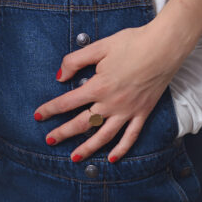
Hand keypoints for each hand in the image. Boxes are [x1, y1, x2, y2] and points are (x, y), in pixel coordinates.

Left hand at [33, 0, 201, 160]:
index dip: (50, 109)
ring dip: (88, 148)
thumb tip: (59, 76)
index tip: (38, 115)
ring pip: (105, 136)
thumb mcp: (99, 47)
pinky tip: (112, 158)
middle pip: (83, 123)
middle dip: (63, 133)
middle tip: (49, 141)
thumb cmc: (131, 43)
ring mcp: (128, 111)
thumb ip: (75, 61)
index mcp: (98, 86)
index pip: (67, 102)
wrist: (163, 47)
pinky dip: (121, 149)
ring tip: (75, 157)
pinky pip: (131, 136)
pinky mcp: (143, 113)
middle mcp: (112, 103)